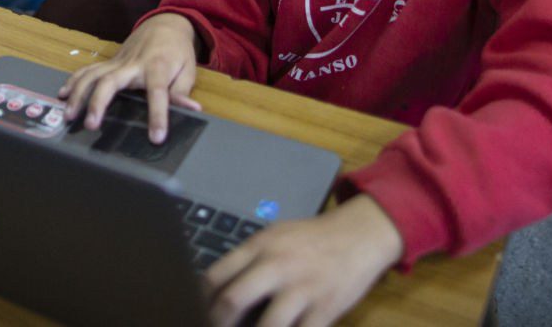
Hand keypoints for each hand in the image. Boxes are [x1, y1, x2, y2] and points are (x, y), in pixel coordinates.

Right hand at [59, 14, 203, 141]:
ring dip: (79, 94)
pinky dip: (74, 81)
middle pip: (111, 81)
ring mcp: (118, 61)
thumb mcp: (188, 70)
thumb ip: (182, 91)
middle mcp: (134, 64)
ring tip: (69, 115)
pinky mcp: (110, 61)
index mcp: (158, 67)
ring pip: (93, 74)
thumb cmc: (178, 51)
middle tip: (90, 125)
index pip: (158, 93)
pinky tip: (62, 95)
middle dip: (98, 102)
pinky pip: (88, 69)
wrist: (165, 24)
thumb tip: (191, 110)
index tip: (156, 138)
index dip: (157, 115)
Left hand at [204, 194, 403, 326]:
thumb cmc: (310, 239)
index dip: (200, 302)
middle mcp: (276, 266)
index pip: (214, 276)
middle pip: (232, 301)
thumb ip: (248, 260)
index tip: (193, 314)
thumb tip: (216, 291)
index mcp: (258, 247)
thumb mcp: (274, 237)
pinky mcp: (326, 308)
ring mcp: (302, 289)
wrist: (358, 234)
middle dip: (217, 324)